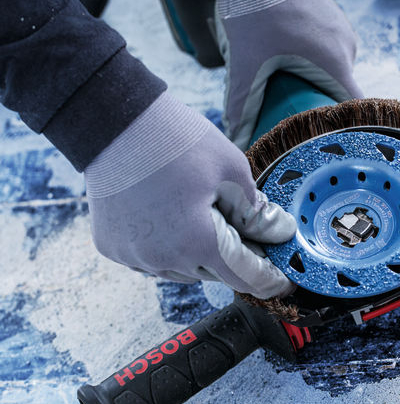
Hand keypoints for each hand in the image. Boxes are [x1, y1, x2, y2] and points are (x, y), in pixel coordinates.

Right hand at [84, 92, 295, 298]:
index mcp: (199, 242)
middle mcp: (164, 259)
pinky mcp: (113, 249)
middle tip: (249, 231)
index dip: (269, 280)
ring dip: (202, 253)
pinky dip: (170, 247)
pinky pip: (154, 260)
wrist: (114, 122)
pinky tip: (174, 218)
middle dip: (236, 256)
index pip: (245, 277)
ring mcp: (135, 257)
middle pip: (216, 273)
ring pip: (184, 270)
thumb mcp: (232, 171)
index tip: (283, 281)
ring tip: (205, 214)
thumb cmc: (176, 140)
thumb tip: (279, 234)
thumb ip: (257, 212)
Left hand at [214, 0, 362, 148]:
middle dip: (319, 108)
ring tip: (287, 94)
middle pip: (340, 92)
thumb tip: (236, 138)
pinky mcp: (332, 17)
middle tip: (294, 123)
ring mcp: (342, 30)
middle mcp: (348, 47)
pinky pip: (328, 51)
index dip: (342, 130)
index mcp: (336, 62)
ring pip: (333, 71)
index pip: (353, 109)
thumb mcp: (246, 60)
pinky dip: (313, 63)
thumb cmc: (256, 6)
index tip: (326, 143)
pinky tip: (287, 64)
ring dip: (314, 84)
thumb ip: (241, 103)